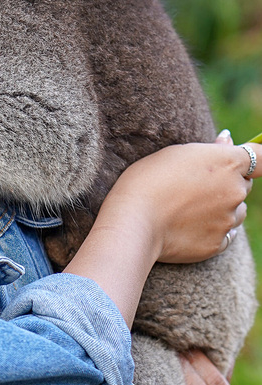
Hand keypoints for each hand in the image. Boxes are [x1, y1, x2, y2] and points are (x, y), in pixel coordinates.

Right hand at [101, 138, 259, 264]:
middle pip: (244, 184)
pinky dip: (212, 229)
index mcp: (227, 162)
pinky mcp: (218, 243)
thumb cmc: (148, 180)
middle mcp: (235, 191)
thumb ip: (208, 149)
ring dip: (222, 207)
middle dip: (228, 182)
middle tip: (195, 183)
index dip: (253, 157)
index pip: (261, 156)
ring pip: (236, 211)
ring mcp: (228, 219)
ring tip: (188, 208)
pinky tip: (189, 225)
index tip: (240, 160)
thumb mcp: (175, 153)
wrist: (134, 221)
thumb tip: (227, 141)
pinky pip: (225, 234)